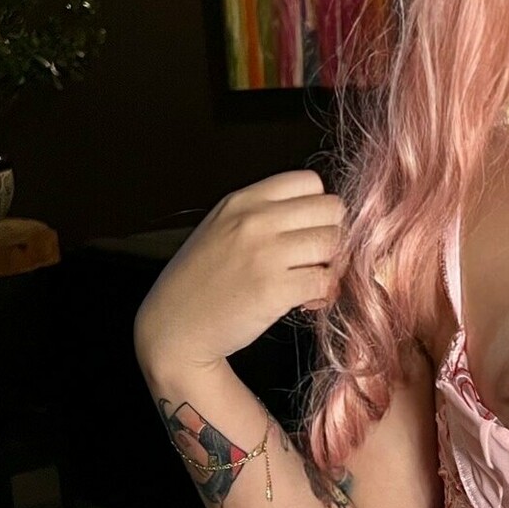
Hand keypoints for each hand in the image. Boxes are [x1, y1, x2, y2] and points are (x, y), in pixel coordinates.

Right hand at [132, 170, 343, 370]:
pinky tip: (308, 301)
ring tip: (314, 282)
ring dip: (334, 266)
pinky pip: (326, 282)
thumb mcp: (223, 228)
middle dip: (334, 236)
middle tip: (320, 260)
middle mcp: (255, 220)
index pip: (310, 182)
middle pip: (331, 210)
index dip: (319, 209)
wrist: (173, 326)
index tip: (311, 231)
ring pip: (335, 244)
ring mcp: (265, 253)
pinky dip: (326, 294)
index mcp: (244, 200)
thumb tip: (319, 220)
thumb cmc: (201, 280)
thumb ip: (265, 215)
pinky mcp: (274, 289)